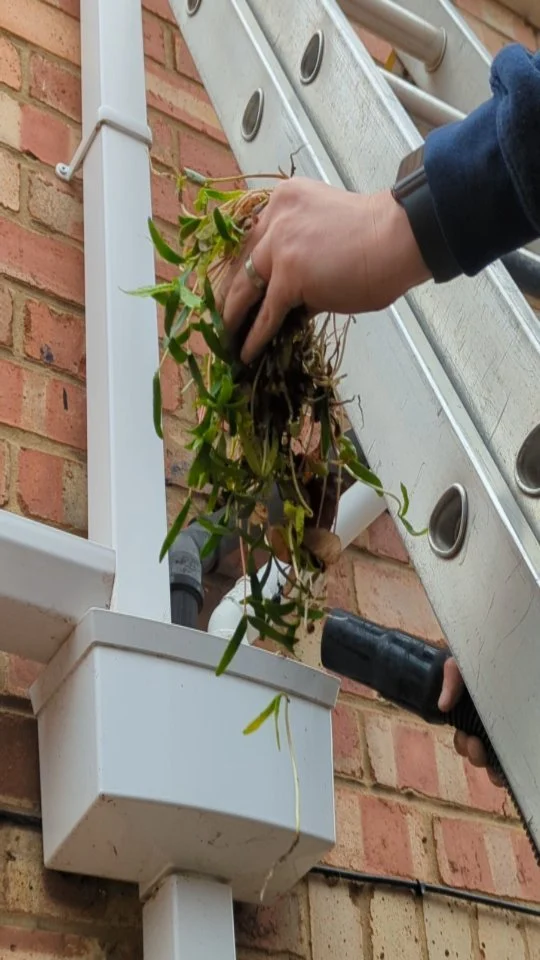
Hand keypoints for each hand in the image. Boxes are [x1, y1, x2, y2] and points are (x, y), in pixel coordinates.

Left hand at [221, 178, 429, 363]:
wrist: (400, 237)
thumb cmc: (378, 237)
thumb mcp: (329, 230)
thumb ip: (303, 254)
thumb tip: (292, 294)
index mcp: (285, 200)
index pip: (252, 238)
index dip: (241, 267)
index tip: (233, 287)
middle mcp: (276, 218)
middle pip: (241, 261)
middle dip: (229, 293)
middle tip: (220, 316)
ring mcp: (280, 247)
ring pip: (245, 287)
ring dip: (233, 316)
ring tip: (225, 338)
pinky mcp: (289, 277)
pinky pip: (266, 313)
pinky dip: (255, 335)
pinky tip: (246, 351)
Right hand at [438, 658, 503, 786]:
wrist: (505, 651)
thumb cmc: (483, 661)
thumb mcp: (463, 665)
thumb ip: (451, 680)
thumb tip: (442, 705)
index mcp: (475, 715)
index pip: (466, 740)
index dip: (464, 745)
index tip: (467, 737)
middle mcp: (489, 728)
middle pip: (478, 755)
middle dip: (473, 755)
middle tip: (475, 743)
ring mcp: (505, 736)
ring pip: (492, 764)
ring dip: (486, 764)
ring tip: (488, 755)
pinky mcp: (520, 740)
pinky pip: (509, 765)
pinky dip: (503, 772)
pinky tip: (505, 770)